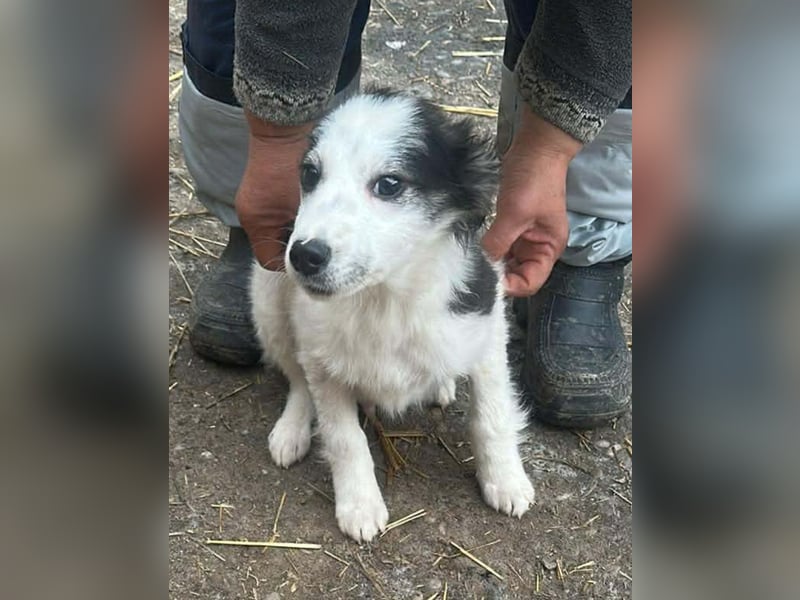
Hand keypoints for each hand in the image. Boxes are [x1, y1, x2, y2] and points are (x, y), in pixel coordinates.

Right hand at [235, 112, 313, 269]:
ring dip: (294, 228)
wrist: (283, 128)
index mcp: (256, 222)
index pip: (270, 260)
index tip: (313, 260)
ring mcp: (254, 200)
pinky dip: (292, 213)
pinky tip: (311, 208)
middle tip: (318, 245)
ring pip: (277, 228)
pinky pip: (277, 211)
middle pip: (272, 245)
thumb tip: (315, 252)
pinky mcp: (262, 187)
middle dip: (293, 246)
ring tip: (316, 225)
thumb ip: (306, 232)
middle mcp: (250, 213)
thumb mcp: (304, 205)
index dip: (292, 263)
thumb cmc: (293, 165)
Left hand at [483, 105, 582, 296]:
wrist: (536, 146)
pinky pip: (497, 245)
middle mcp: (537, 247)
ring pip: (504, 261)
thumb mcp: (515, 213)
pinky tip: (471, 247)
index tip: (485, 280)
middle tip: (472, 271)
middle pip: (516, 275)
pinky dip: (486, 248)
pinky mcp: (510, 225)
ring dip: (489, 262)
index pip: (529, 282)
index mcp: (548, 249)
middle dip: (496, 276)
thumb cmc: (534, 179)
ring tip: (469, 261)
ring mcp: (523, 237)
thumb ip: (498, 242)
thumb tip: (479, 265)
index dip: (509, 285)